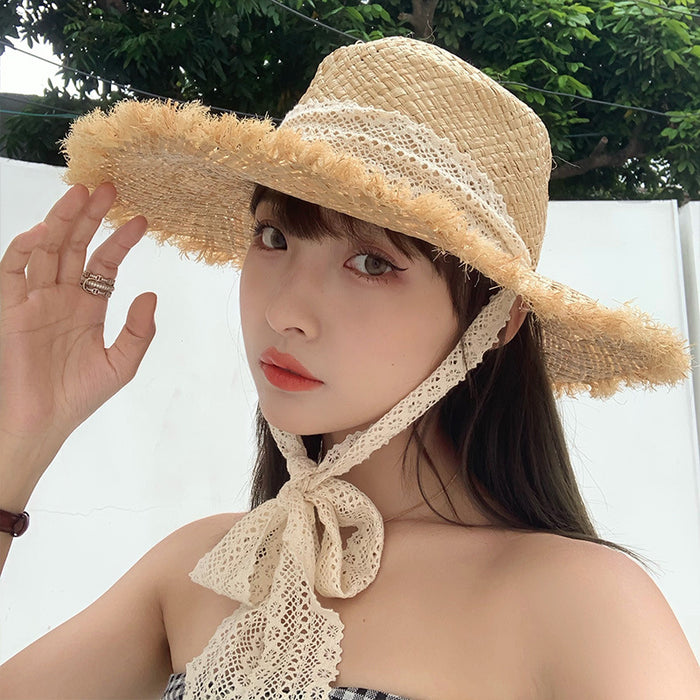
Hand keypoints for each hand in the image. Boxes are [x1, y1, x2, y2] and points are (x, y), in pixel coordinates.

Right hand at [0, 183, 156, 473]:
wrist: (39, 422)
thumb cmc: (77, 396)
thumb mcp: (120, 363)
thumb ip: (138, 331)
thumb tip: (150, 295)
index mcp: (87, 306)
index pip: (105, 263)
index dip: (121, 240)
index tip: (141, 220)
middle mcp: (61, 296)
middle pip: (76, 246)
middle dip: (91, 217)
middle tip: (109, 187)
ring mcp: (34, 298)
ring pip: (47, 249)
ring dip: (62, 220)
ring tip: (81, 193)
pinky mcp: (9, 307)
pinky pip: (13, 270)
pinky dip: (25, 248)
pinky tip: (45, 230)